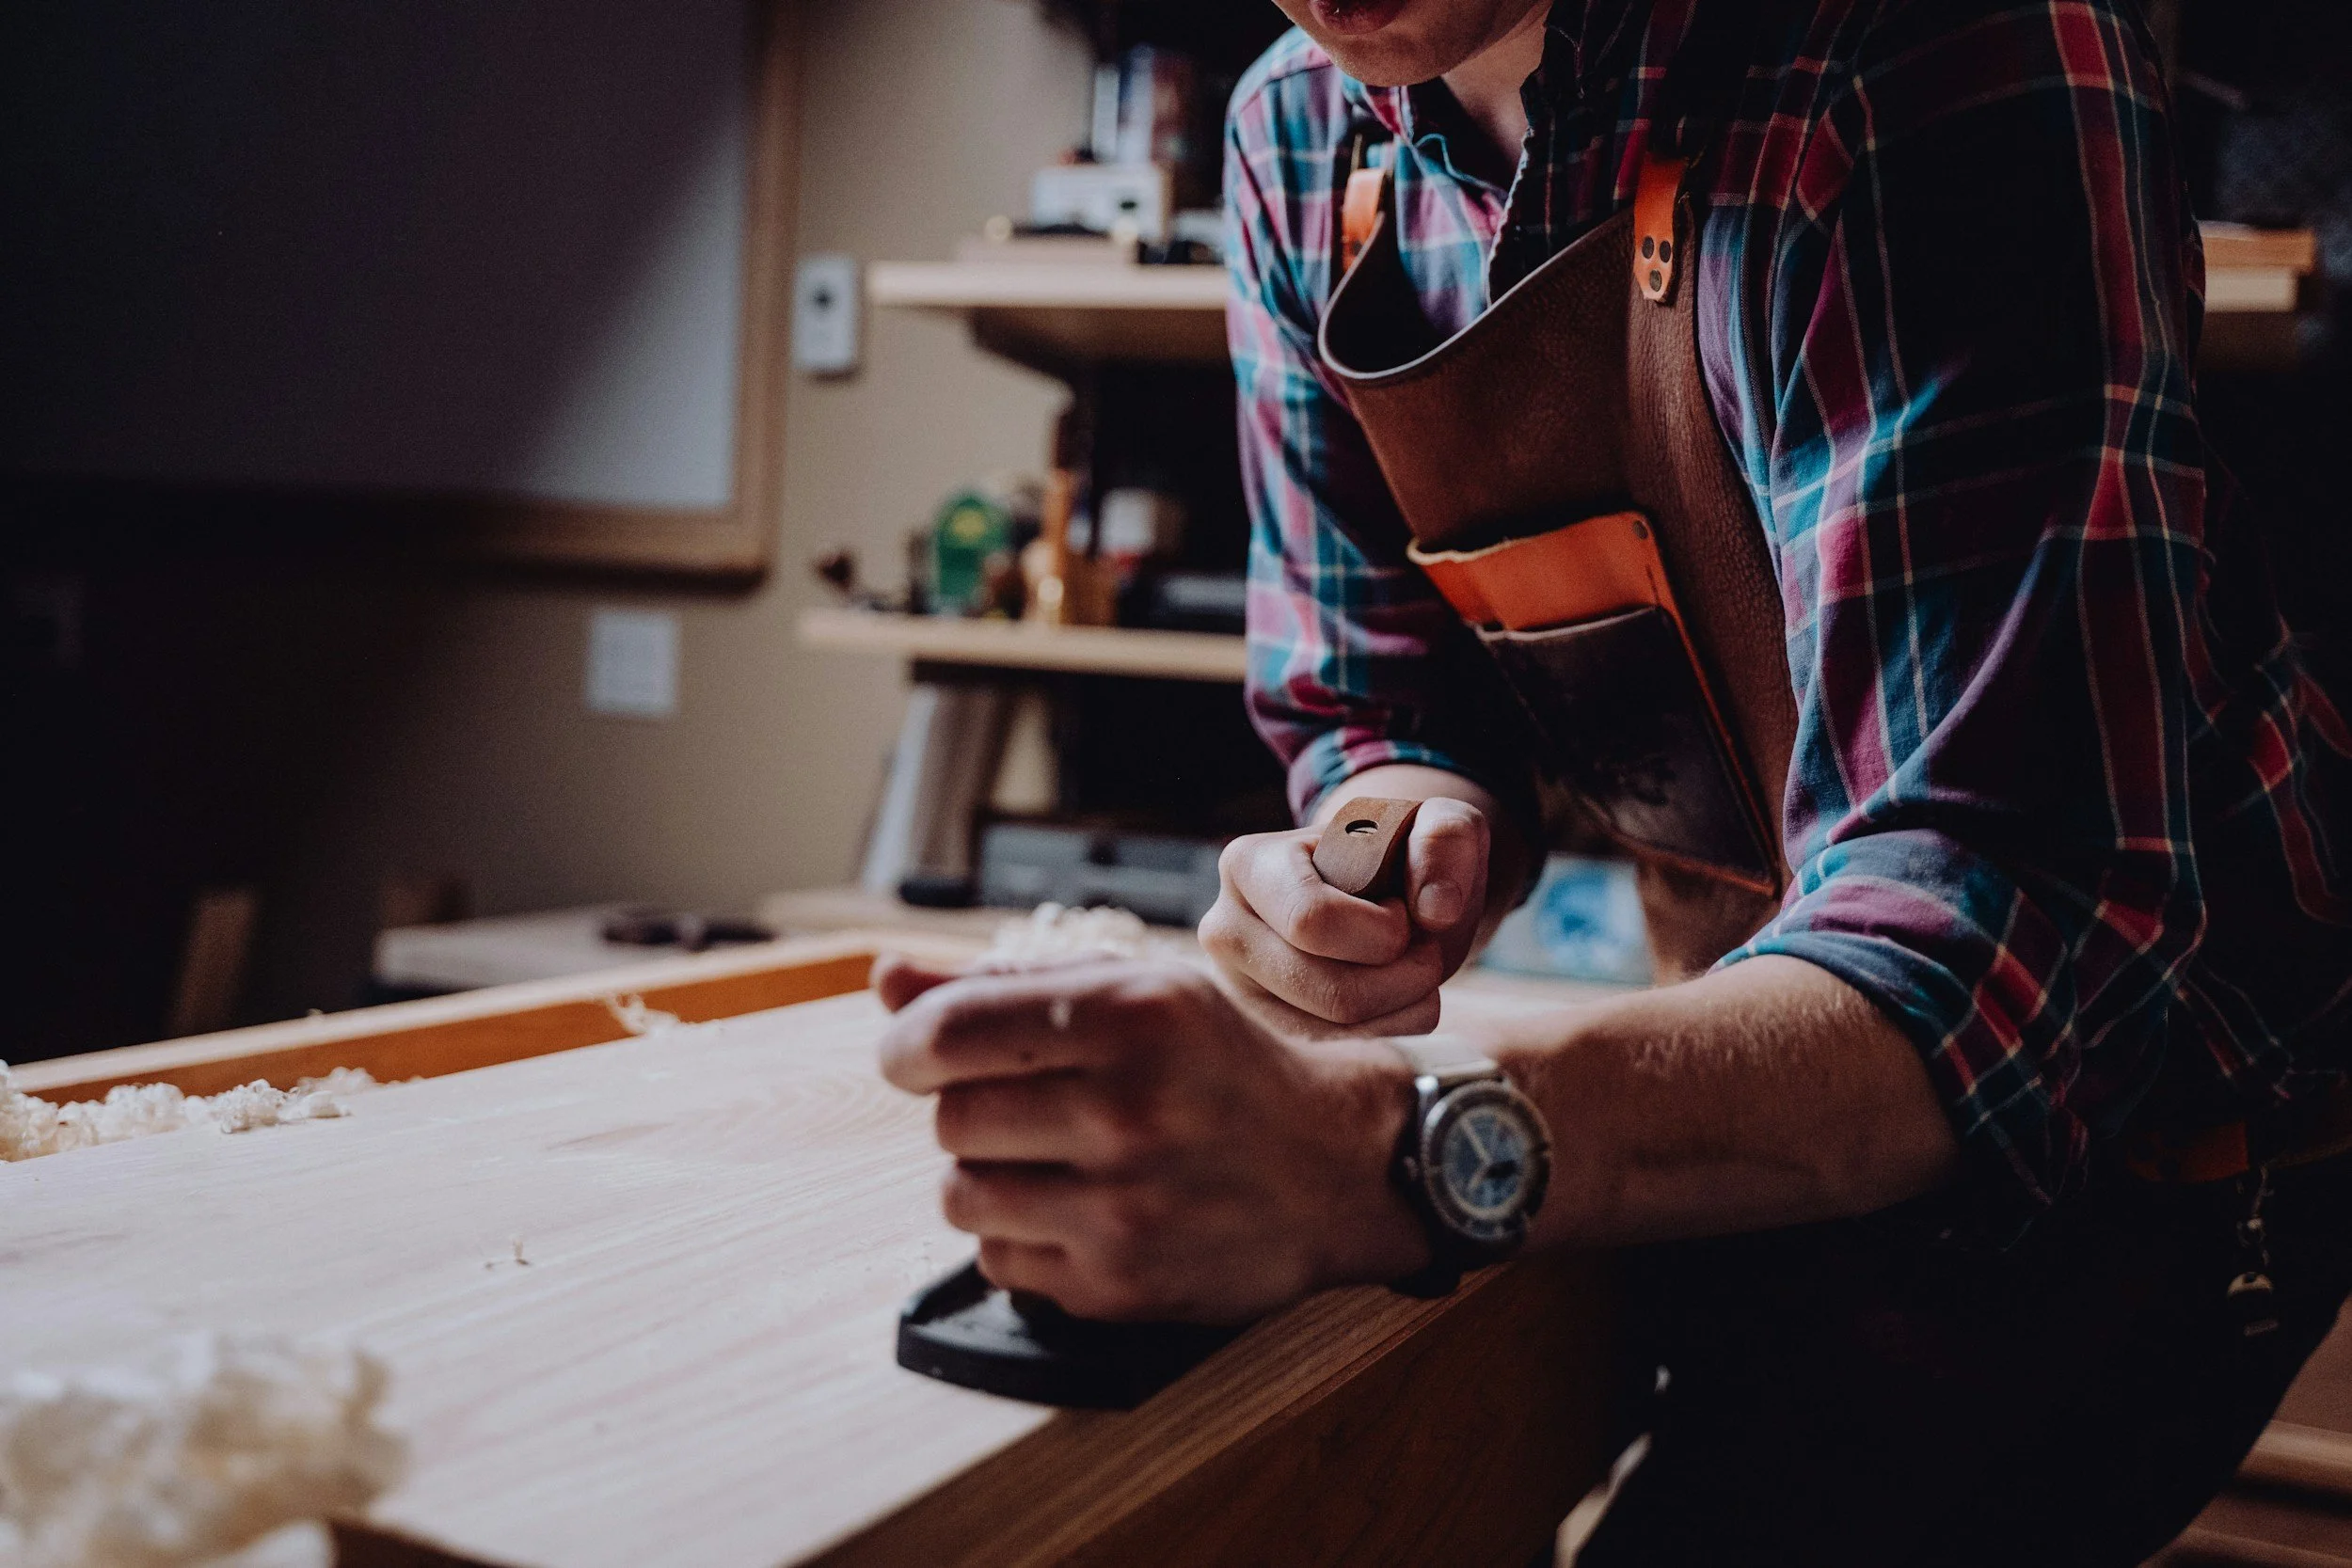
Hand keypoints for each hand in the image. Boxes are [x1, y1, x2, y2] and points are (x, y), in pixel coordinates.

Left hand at [874, 954, 1426, 1323]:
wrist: (1337, 1167)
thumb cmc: (1219, 1066)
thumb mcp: (1133, 994)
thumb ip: (1000, 984)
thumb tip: (883, 980)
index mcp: (1129, 1014)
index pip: (943, 1033)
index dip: (907, 1046)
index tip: (917, 1056)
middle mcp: (1127, 1109)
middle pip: (949, 1119)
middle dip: (972, 1110)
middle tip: (1034, 1106)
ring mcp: (1124, 1207)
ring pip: (960, 1196)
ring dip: (988, 1177)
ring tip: (1057, 1159)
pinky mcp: (1120, 1286)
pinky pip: (998, 1262)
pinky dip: (1021, 1238)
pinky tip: (1082, 1212)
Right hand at [1198, 796, 1490, 1035]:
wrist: (1383, 893)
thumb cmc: (1403, 854)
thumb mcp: (1437, 824)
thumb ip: (1446, 840)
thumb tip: (1437, 909)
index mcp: (1249, 864)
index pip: (1312, 921)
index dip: (1382, 931)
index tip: (1403, 911)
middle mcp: (1226, 931)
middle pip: (1327, 992)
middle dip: (1403, 979)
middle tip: (1424, 950)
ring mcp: (1240, 990)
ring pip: (1333, 1034)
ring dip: (1403, 1008)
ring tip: (1414, 972)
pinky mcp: (1267, 1032)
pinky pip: (1336, 1059)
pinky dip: (1390, 1034)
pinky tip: (1400, 1000)